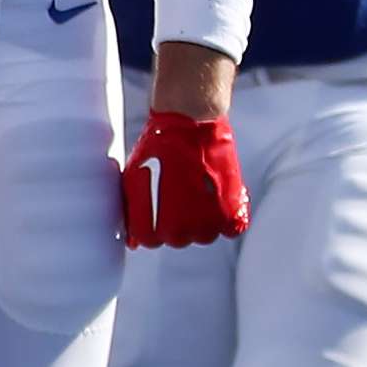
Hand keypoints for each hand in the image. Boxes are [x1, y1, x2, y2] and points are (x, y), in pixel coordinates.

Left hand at [123, 111, 245, 248]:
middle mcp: (179, 233)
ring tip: (198, 187)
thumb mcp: (134, 181)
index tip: (161, 203)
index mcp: (150, 229)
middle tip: (181, 189)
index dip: (155, 222)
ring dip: (204, 217)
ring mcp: (205, 225)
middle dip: (179, 219)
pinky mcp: (230, 212)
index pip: (151, 240)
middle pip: (179, 238)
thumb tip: (133, 241)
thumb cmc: (157, 149)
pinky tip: (219, 194)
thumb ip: (134, 212)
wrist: (188, 124)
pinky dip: (229, 214)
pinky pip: (233, 227)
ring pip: (205, 234)